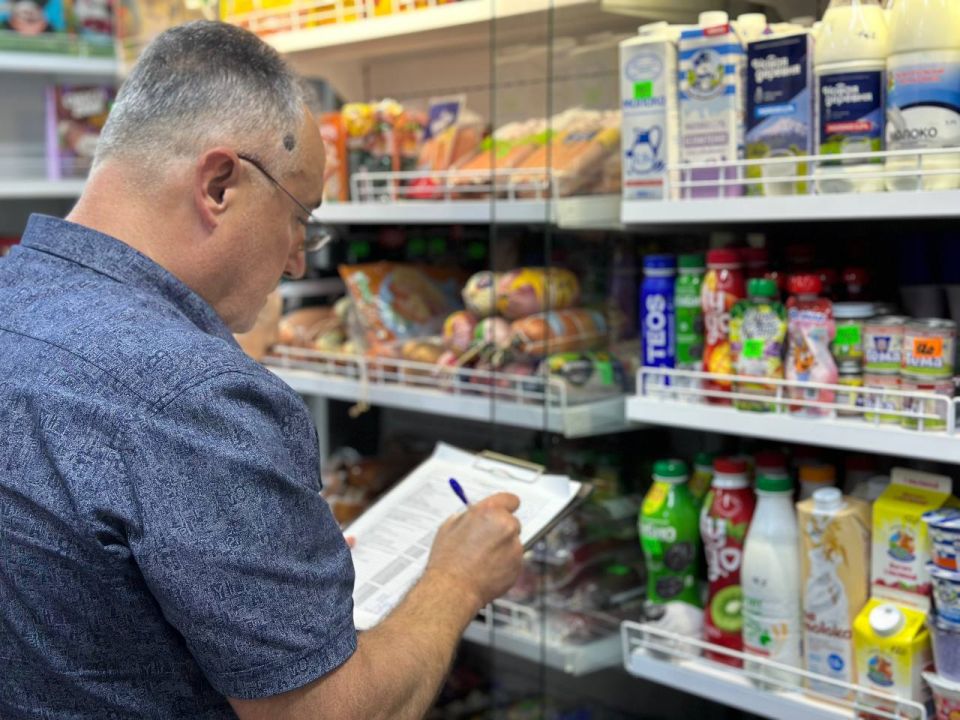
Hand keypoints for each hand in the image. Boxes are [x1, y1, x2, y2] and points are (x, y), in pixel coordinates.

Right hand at [424, 493, 523, 611]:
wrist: (453, 589)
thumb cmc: (448, 560)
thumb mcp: (450, 526)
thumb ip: (469, 516)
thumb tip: (476, 514)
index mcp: (489, 511)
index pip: (510, 500)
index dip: (506, 506)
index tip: (506, 510)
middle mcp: (505, 526)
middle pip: (512, 522)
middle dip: (501, 530)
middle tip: (485, 541)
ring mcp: (514, 546)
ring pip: (512, 543)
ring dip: (502, 548)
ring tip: (481, 559)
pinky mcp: (518, 565)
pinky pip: (513, 560)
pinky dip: (504, 564)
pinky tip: (487, 569)